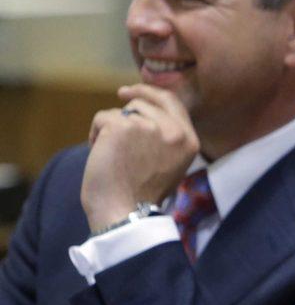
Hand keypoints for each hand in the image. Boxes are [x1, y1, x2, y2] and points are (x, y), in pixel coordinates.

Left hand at [81, 84, 198, 231]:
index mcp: (189, 140)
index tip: (131, 92)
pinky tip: (98, 154)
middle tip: (110, 117)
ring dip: (110, 127)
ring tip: (110, 153)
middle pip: (144, 103)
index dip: (150, 92)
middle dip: (125, 111)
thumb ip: (166, 137)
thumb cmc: (142, 194)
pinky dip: (95, 134)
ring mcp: (148, 126)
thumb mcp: (170, 163)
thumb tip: (143, 111)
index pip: (172, 102)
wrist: (125, 212)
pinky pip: (102, 118)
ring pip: (121, 111)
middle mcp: (174, 130)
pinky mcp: (122, 127)